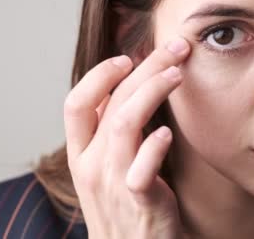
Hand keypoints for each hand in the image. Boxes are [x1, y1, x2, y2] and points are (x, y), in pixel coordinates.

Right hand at [63, 37, 190, 238]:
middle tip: (175, 47)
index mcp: (81, 154)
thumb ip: (112, 133)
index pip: (76, 103)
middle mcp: (91, 165)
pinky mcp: (139, 200)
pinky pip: (142, 169)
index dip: (99, 75)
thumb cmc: (125, 205)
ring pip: (123, 124)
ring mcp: (113, 183)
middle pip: (110, 102)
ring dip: (152, 91)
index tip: (128, 56)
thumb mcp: (106, 168)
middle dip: (144, 67)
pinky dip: (154, 146)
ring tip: (177, 73)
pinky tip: (168, 131)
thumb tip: (131, 86)